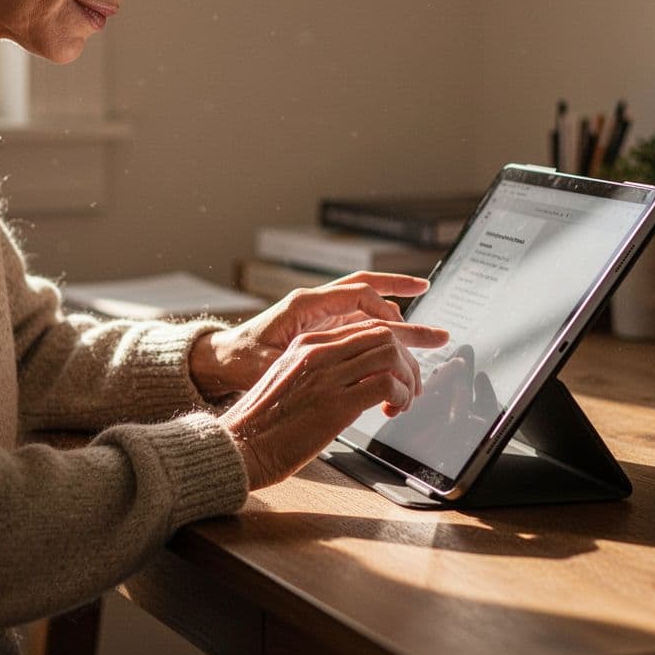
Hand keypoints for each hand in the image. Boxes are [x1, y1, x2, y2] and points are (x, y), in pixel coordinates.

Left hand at [189, 271, 435, 399]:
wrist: (223, 359)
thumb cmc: (240, 359)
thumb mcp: (264, 363)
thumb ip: (293, 360)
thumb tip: (321, 363)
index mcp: (305, 304)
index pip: (356, 294)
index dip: (381, 308)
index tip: (399, 328)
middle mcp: (317, 303)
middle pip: (369, 291)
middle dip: (403, 293)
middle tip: (431, 304)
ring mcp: (322, 314)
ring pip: (368, 305)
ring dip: (398, 311)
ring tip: (430, 324)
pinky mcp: (323, 328)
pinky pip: (360, 321)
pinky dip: (382, 326)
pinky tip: (401, 337)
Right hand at [218, 319, 449, 489]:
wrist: (240, 447)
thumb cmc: (263, 425)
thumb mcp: (289, 382)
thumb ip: (320, 372)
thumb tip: (356, 381)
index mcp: (307, 345)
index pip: (365, 327)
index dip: (394, 343)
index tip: (405, 363)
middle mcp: (318, 352)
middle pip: (383, 335)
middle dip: (407, 360)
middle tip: (411, 386)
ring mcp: (327, 376)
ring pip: (390, 354)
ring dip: (407, 378)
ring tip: (403, 401)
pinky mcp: (335, 404)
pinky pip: (387, 384)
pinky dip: (400, 396)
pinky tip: (392, 411)